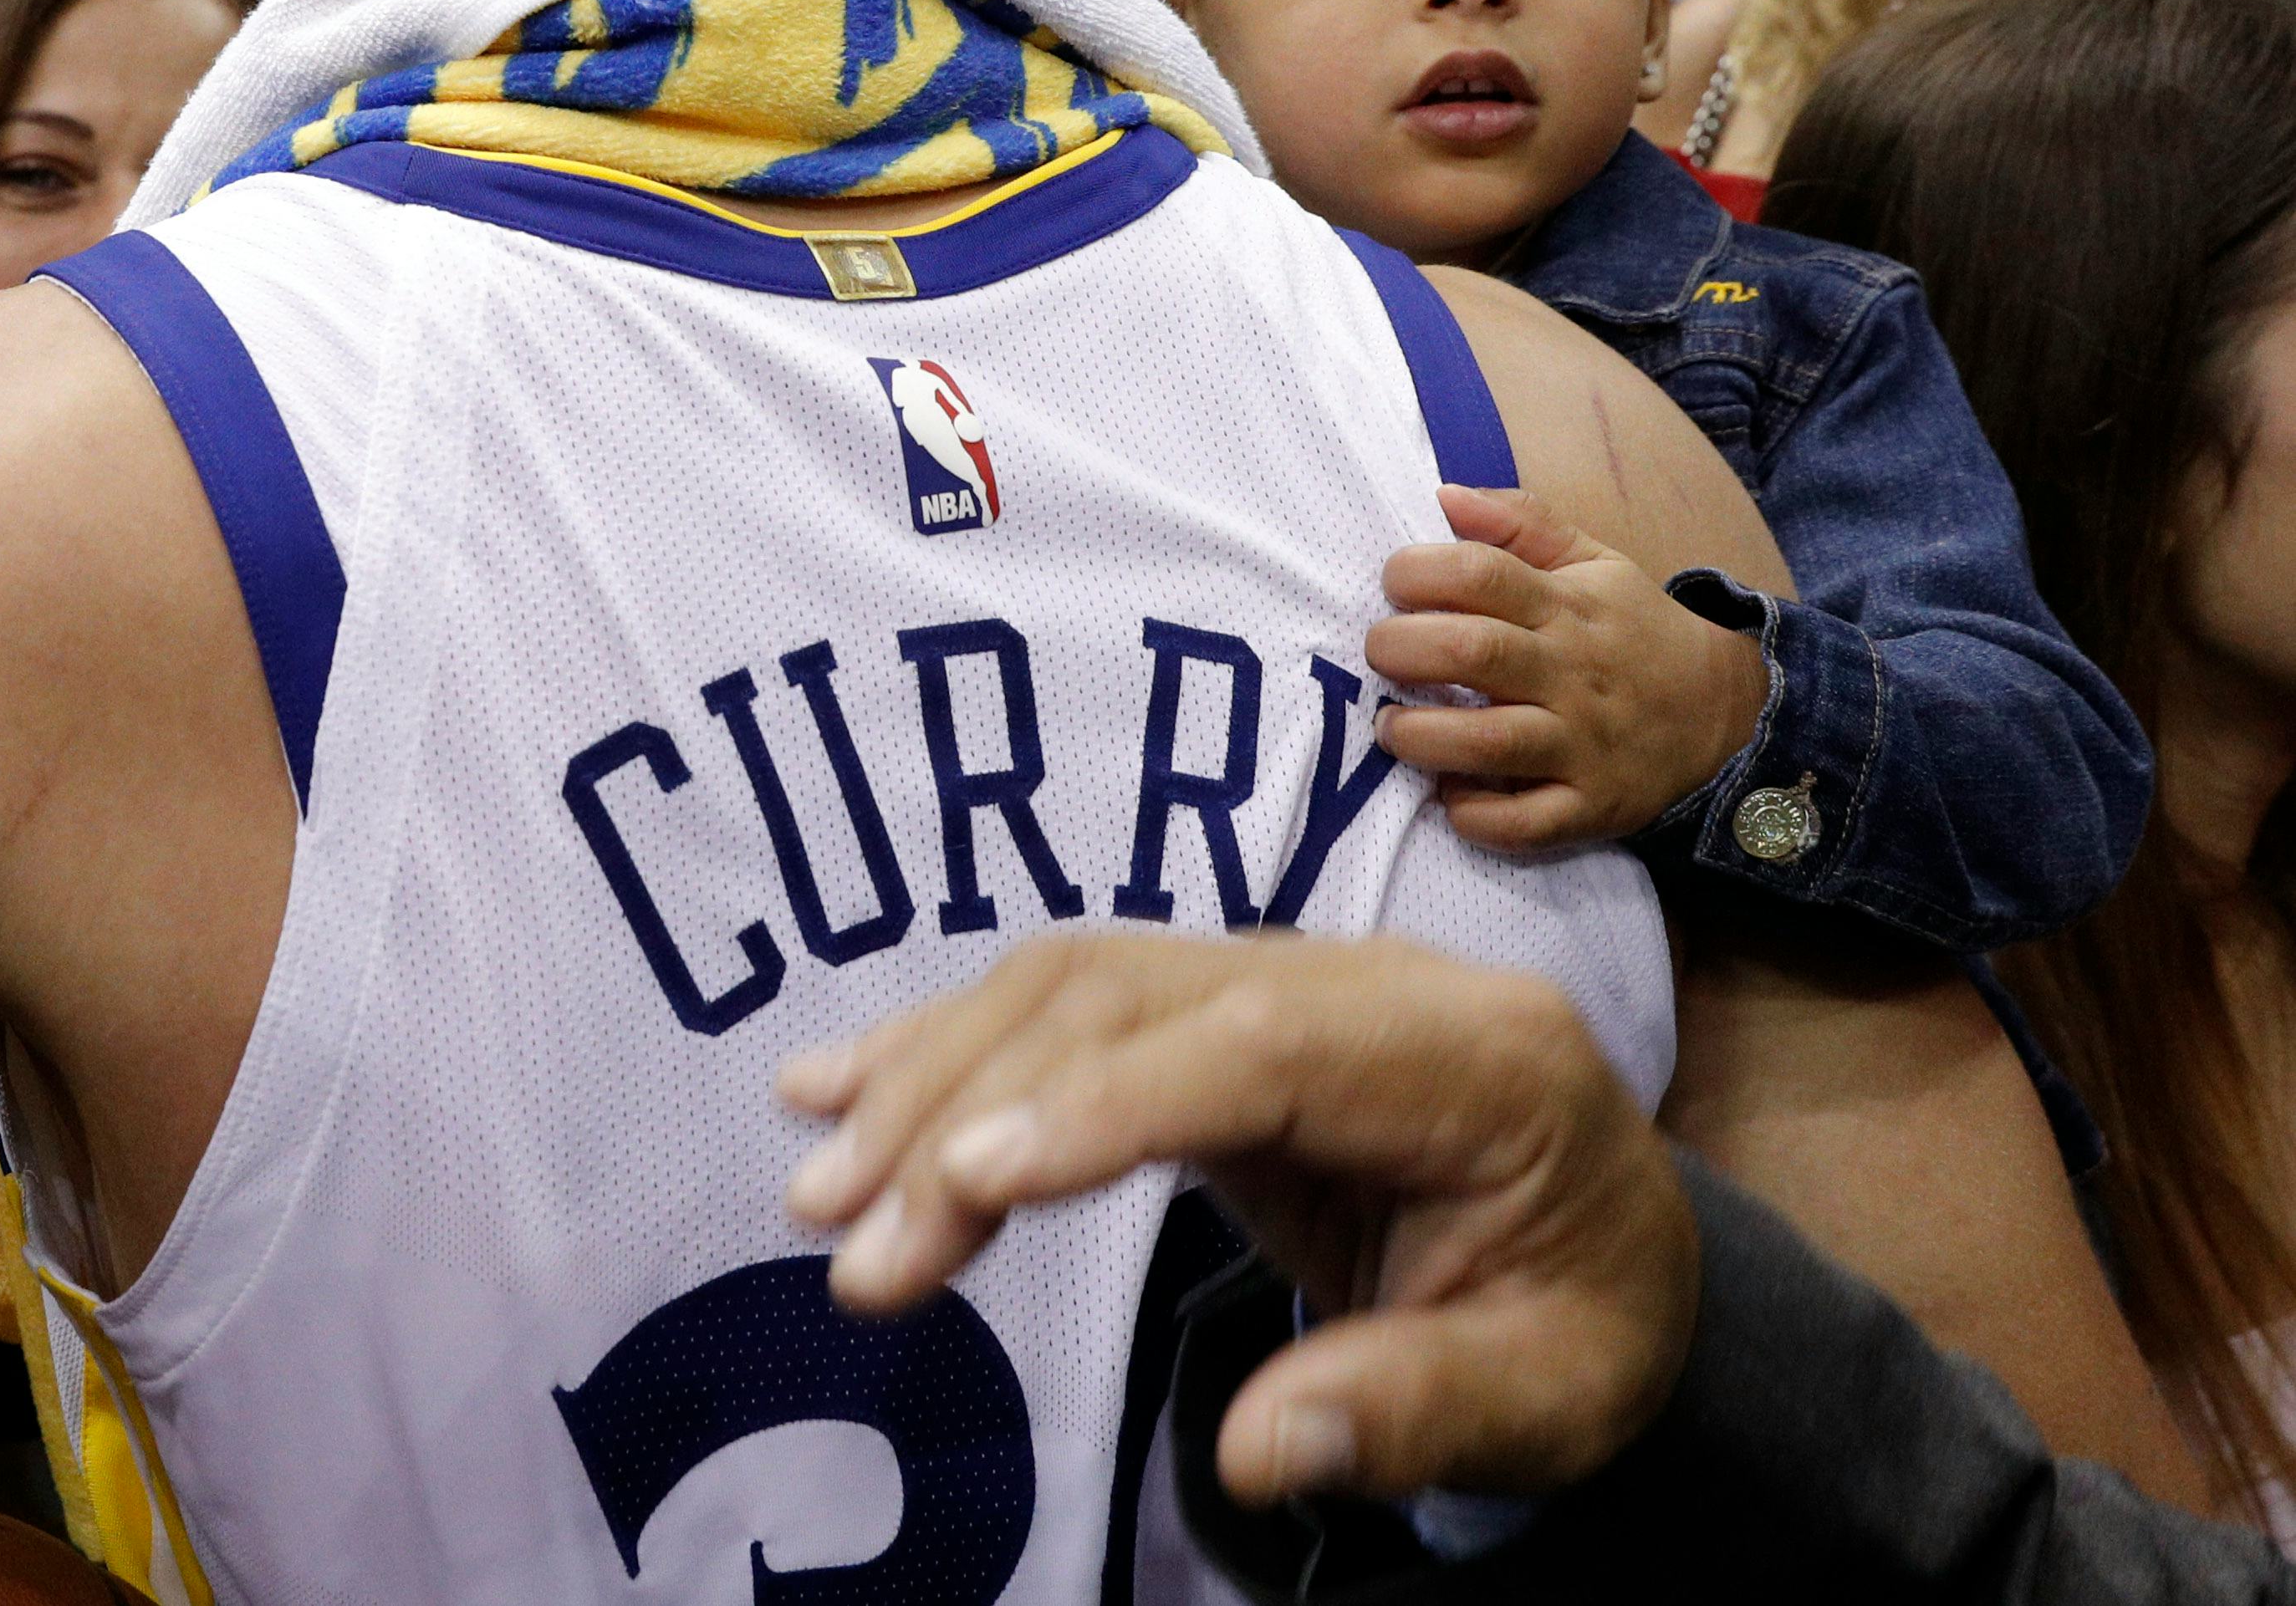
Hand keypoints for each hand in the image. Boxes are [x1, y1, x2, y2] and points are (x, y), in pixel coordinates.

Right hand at [777, 933, 1698, 1505]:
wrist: (1606, 1248)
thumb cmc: (1583, 1321)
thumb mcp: (1549, 1396)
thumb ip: (1412, 1410)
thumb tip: (1262, 1452)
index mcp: (1479, 1056)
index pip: (1261, 1044)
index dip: (1105, 1103)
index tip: (967, 1182)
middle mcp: (1368, 979)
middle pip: (1133, 1000)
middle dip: (972, 1110)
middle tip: (854, 1244)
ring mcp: (1281, 975)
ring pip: (1073, 987)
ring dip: (931, 1079)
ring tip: (820, 1189)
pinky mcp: (1212, 1008)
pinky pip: (1064, 1007)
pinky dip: (947, 1048)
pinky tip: (835, 1086)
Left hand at [1365, 483, 1769, 848]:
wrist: (1723, 714)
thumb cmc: (1632, 632)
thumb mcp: (1594, 563)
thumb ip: (1522, 523)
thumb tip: (1445, 495)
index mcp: (1565, 607)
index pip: (1479, 574)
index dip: (1417, 572)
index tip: (1394, 584)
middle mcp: (1570, 674)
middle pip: (1472, 652)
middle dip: (1401, 649)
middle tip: (1379, 654)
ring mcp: (1582, 745)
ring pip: (1488, 743)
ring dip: (1420, 736)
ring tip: (1391, 726)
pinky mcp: (1590, 807)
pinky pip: (1525, 823)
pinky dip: (1475, 815)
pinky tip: (1448, 794)